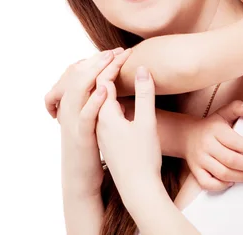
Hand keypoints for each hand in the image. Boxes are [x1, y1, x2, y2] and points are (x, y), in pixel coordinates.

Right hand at [53, 48, 130, 197]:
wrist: (80, 177)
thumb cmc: (89, 146)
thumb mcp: (92, 119)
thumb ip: (97, 101)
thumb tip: (107, 84)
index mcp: (73, 102)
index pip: (81, 72)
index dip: (98, 59)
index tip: (117, 51)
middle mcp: (70, 108)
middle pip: (79, 75)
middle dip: (99, 60)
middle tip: (117, 50)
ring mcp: (73, 122)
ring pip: (79, 89)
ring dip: (97, 72)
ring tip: (111, 59)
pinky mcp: (81, 136)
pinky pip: (85, 115)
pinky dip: (94, 100)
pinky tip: (105, 89)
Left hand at [96, 66, 162, 195]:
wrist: (137, 190)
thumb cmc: (143, 158)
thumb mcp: (147, 122)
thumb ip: (144, 94)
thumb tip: (142, 69)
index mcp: (104, 115)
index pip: (104, 80)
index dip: (115, 64)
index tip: (129, 53)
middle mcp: (97, 121)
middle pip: (96, 87)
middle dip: (107, 68)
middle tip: (121, 54)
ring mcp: (100, 130)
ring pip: (97, 98)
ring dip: (105, 80)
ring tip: (115, 67)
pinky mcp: (105, 137)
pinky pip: (100, 108)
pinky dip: (106, 95)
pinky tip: (117, 95)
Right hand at [185, 100, 242, 190]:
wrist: (186, 135)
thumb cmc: (211, 125)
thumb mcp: (222, 113)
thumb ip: (236, 108)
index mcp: (215, 130)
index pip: (235, 142)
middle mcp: (207, 145)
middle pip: (231, 161)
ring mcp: (200, 160)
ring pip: (223, 174)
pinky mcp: (195, 171)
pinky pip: (208, 183)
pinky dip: (221, 186)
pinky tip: (234, 182)